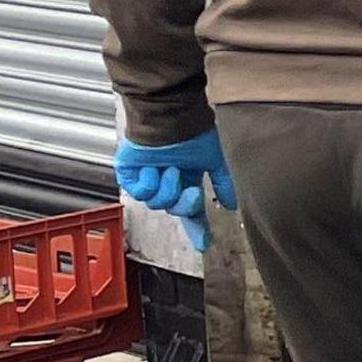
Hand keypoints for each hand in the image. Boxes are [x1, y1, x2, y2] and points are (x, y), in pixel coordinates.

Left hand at [115, 130, 237, 252]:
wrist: (170, 117)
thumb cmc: (192, 131)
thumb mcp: (214, 160)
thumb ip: (222, 184)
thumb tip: (231, 205)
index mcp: (186, 178)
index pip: (191, 208)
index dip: (197, 226)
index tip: (204, 243)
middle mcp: (167, 180)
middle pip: (175, 209)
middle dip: (184, 204)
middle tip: (192, 191)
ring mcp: (148, 177)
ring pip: (158, 203)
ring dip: (168, 188)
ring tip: (169, 168)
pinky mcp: (130, 174)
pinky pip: (141, 192)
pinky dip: (150, 181)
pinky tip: (153, 166)